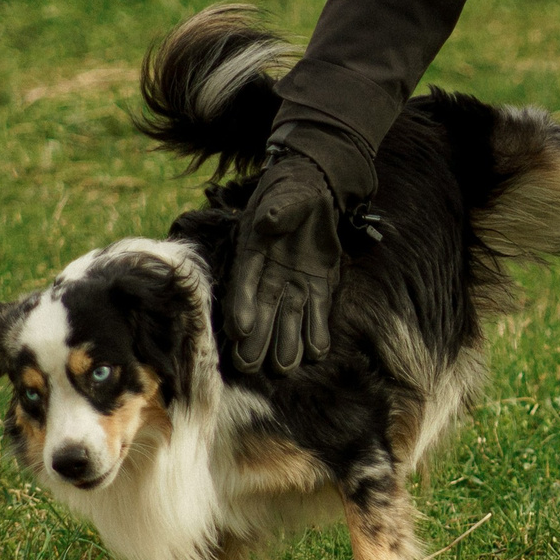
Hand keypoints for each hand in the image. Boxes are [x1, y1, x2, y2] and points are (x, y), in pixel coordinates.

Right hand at [225, 150, 343, 371]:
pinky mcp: (319, 285)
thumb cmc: (291, 192)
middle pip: (262, 310)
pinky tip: (317, 353)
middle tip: (250, 366)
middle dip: (257, 338)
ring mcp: (295, 282)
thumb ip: (279, 210)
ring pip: (289, 317)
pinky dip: (317, 331)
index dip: (242, 306)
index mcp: (255, 251)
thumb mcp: (285, 195)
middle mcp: (271, 273)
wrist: (315, 190)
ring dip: (286, 342)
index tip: (241, 330)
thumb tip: (270, 221)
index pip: (245, 283)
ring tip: (284, 368)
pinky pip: (317, 312)